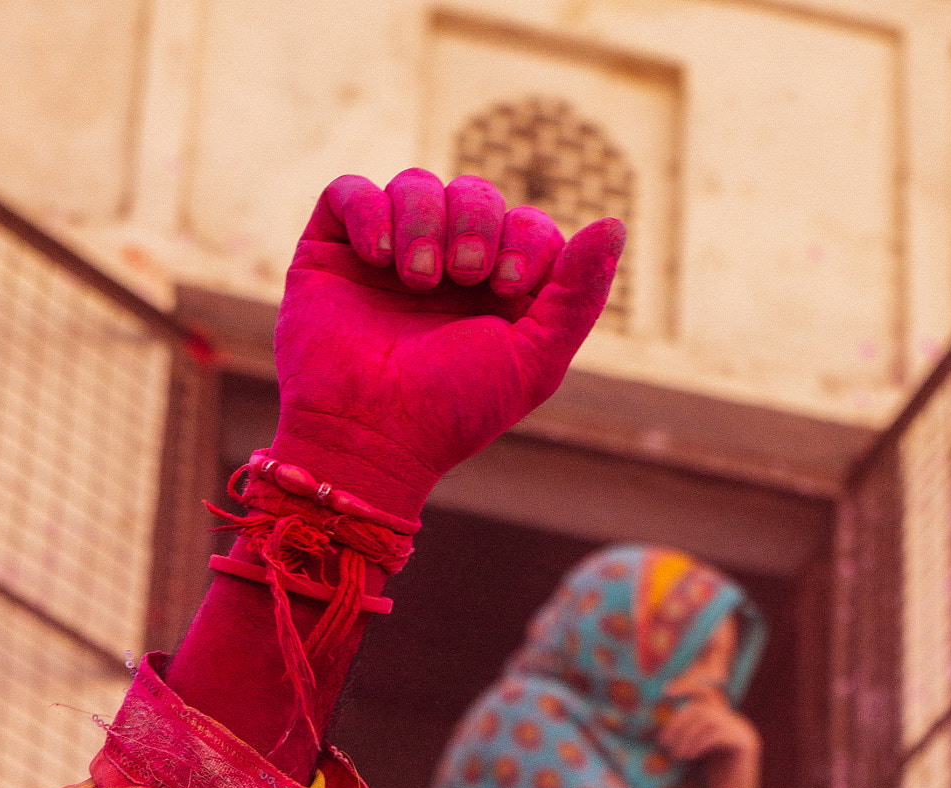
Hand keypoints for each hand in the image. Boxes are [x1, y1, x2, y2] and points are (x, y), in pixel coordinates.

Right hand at [270, 168, 624, 520]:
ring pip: (415, 185)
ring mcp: (389, 255)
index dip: (524, 238)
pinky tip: (378, 259)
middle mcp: (445, 266)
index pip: (526, 224)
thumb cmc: (454, 412)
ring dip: (423, 220)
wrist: (368, 439)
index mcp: (497, 292)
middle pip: (474, 193)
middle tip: (461, 276)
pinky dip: (369, 211)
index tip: (508, 285)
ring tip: (416, 278)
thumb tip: (615, 222)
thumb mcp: (533, 362)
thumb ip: (578, 296)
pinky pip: (351, 190)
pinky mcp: (334, 251)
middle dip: (474, 223)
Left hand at [660, 687, 761, 787]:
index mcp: (728, 722)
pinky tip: (689, 756)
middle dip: (678, 721)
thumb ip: (692, 734)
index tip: (666, 692)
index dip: (688, 687)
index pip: (708, 694)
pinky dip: (698, 742)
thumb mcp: (699, 754)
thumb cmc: (714, 786)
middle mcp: (738, 723)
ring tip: (675, 753)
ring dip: (685, 734)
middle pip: (703, 706)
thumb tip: (665, 721)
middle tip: (663, 742)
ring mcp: (745, 732)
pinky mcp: (746, 744)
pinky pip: (717, 733)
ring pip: (708, 718)